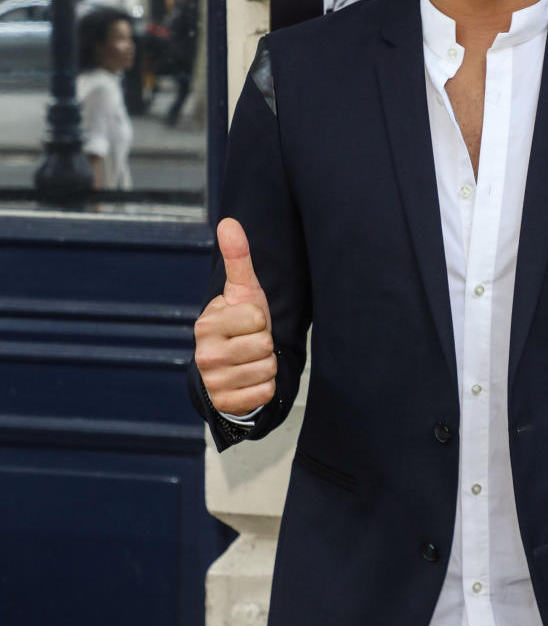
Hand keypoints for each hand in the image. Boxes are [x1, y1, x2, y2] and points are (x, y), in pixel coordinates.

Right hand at [194, 217, 276, 415]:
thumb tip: (229, 222)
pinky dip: (265, 387)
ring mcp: (212, 381)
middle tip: (251, 343)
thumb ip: (238, 258)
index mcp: (207, 323)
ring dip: (266, 365)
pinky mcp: (225, 403)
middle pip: (263, 345)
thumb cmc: (241, 324)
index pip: (257, 318)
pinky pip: (264, 392)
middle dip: (265, 344)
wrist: (231, 367)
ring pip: (266, 369)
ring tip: (251, 360)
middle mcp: (204, 353)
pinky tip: (251, 380)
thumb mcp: (243, 291)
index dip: (260, 320)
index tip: (248, 323)